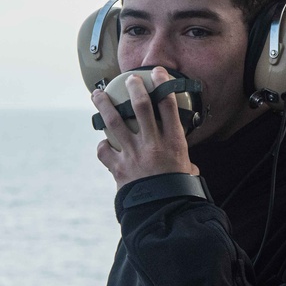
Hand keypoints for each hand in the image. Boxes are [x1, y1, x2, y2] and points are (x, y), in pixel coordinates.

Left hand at [93, 66, 199, 188]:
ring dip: (104, 106)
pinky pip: (104, 152)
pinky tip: (103, 145)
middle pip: (141, 107)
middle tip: (129, 79)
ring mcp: (133, 154)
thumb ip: (185, 162)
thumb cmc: (179, 192)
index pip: (168, 106)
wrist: (163, 212)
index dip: (163, 85)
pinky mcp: (119, 168)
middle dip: (134, 88)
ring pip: (115, 123)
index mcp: (173, 142)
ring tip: (97, 95)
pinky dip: (102, 147)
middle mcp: (152, 144)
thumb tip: (188, 166)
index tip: (157, 73)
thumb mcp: (188, 171)